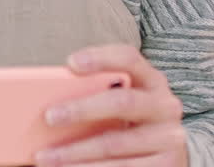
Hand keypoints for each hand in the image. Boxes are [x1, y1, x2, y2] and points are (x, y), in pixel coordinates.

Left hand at [34, 44, 187, 166]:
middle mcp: (164, 105)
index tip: (70, 62)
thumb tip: (45, 98)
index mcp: (150, 79)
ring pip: (116, 144)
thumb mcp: (119, 97)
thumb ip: (95, 91)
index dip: (101, 58)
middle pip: (122, 102)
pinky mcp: (167, 165)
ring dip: (75, 152)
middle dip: (82, 109)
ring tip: (45, 156)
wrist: (167, 149)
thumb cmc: (128, 115)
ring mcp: (168, 137)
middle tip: (49, 117)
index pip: (129, 58)